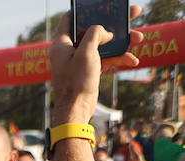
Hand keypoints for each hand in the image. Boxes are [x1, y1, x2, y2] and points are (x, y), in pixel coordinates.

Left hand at [50, 7, 142, 124]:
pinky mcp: (89, 70)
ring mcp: (80, 60)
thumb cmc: (76, 82)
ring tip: (139, 39)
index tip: (102, 7)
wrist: (76, 110)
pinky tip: (132, 61)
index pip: (70, 19)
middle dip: (114, 23)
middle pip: (93, 29)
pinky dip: (119, 59)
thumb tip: (106, 31)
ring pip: (104, 44)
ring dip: (122, 42)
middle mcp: (69, 49)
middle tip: (133, 13)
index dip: (85, 11)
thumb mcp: (86, 53)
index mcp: (61, 43)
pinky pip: (106, 59)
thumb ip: (95, 34)